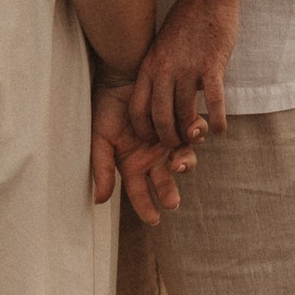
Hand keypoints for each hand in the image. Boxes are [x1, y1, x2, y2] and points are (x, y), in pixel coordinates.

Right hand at [93, 70, 192, 224]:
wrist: (119, 75)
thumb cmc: (105, 108)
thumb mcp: (99, 139)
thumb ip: (101, 168)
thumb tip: (100, 201)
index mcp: (131, 164)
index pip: (139, 192)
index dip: (146, 207)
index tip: (154, 220)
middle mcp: (152, 157)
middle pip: (164, 181)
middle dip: (169, 192)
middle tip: (172, 202)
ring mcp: (169, 140)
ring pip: (183, 159)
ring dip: (184, 164)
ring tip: (178, 163)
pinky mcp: (181, 122)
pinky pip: (193, 133)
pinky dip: (194, 136)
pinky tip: (191, 134)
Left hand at [133, 0, 236, 153]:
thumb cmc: (186, 22)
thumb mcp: (161, 47)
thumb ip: (160, 73)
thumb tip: (165, 102)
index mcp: (149, 65)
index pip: (137, 108)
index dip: (143, 130)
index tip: (153, 139)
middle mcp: (164, 69)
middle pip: (160, 117)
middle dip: (168, 138)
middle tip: (177, 145)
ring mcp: (188, 68)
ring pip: (185, 113)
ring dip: (192, 132)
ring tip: (198, 137)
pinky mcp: (211, 65)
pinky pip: (213, 102)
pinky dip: (216, 120)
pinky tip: (220, 130)